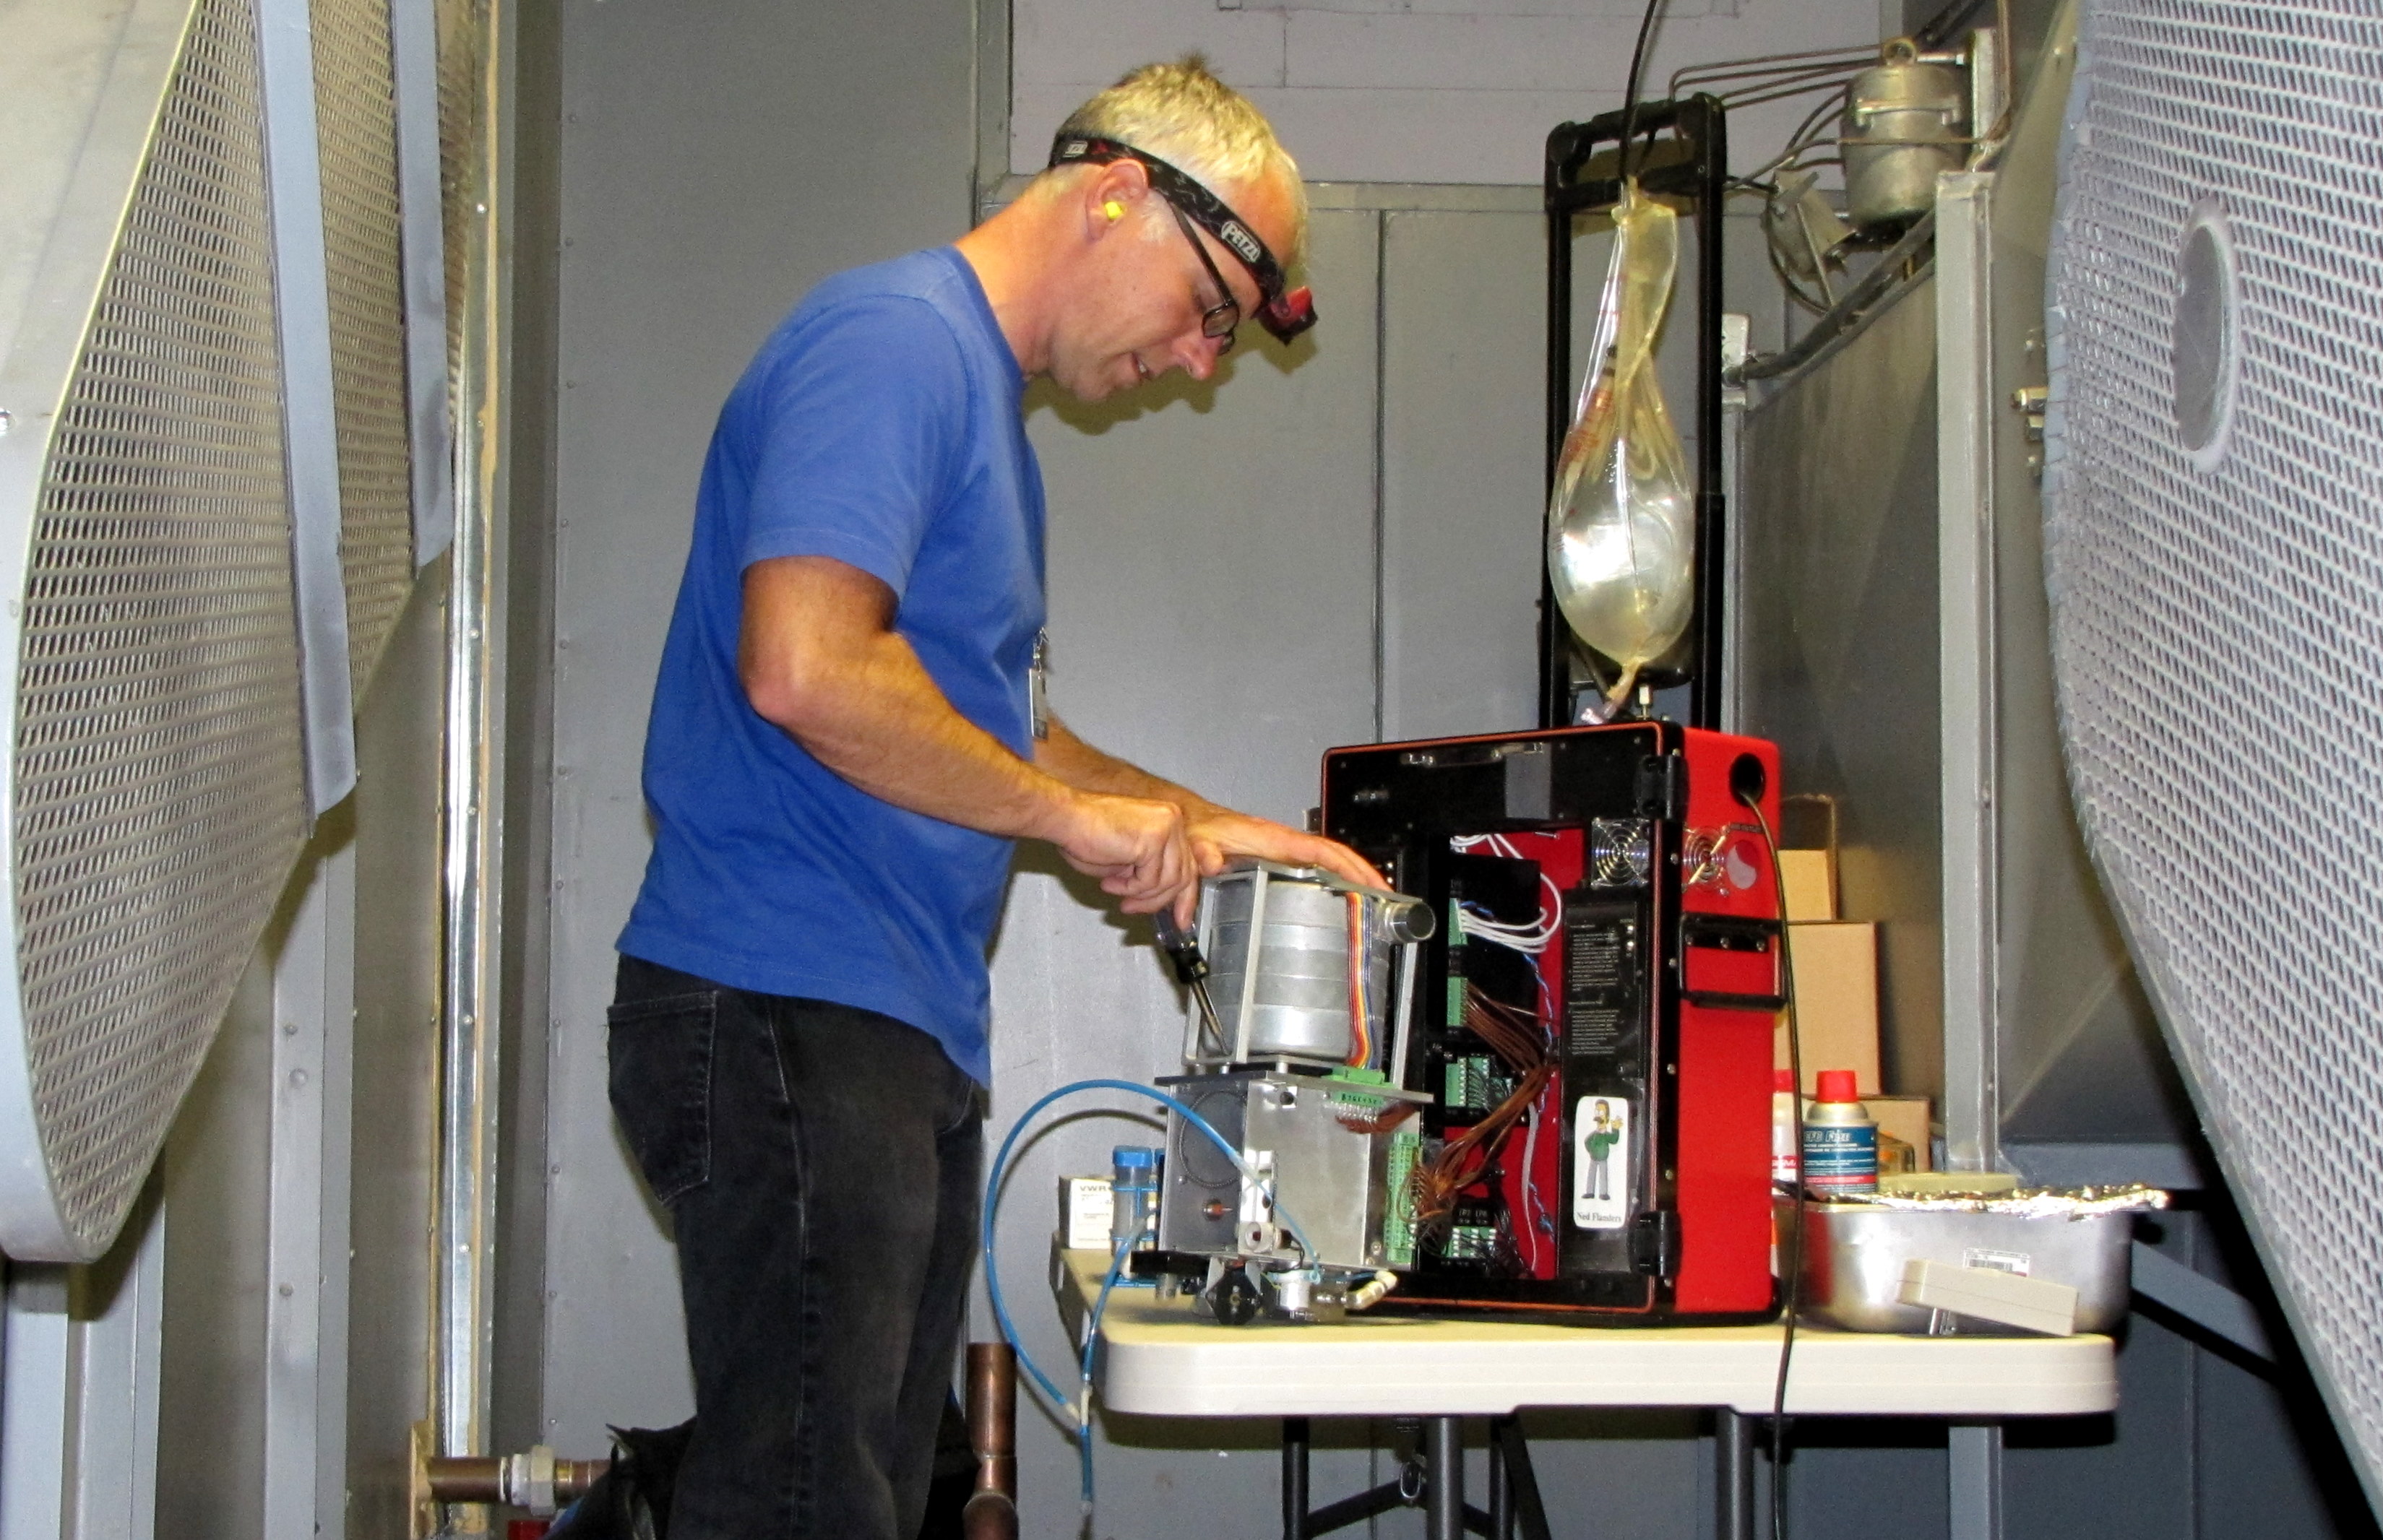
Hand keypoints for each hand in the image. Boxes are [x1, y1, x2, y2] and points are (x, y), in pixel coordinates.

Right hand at [1049, 791, 1195, 915]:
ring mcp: (1166, 828)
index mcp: (1167, 821)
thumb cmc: (1086, 833)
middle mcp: (1172, 820)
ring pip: (1169, 882)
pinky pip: (1150, 880)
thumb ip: (1148, 875)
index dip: (1185, 896)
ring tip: (1117, 893)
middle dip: (1160, 901)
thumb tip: (1161, 899)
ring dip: (1141, 895)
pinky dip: (1129, 888)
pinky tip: (1111, 883)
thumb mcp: (1127, 861)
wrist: (1066, 818)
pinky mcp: (1155, 838)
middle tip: (1137, 910)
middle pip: (1184, 874)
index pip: (1188, 864)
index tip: (1180, 918)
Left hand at [1182, 806, 1385, 892]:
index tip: (1370, 882)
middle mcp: (1280, 842)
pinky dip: (1331, 876)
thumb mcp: (1195, 841)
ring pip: (1325, 859)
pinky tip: (1336, 894)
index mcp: (1270, 839)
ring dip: (1350, 874)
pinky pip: (1311, 865)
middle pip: (1333, 854)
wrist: (1184, 819)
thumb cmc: (1194, 826)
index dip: (1349, 866)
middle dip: (1362, 873)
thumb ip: (1201, 853)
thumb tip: (1211, 863)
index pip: (1321, 850)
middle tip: (1384, 897)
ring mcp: (1279, 850)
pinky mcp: (1273, 857)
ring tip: (1370, 899)